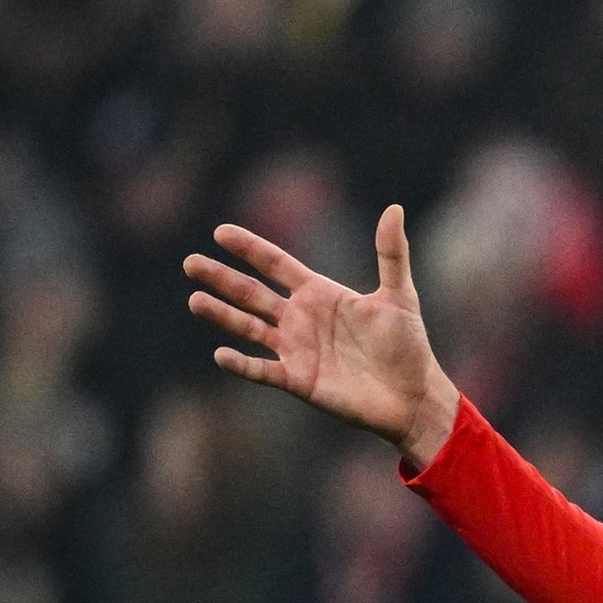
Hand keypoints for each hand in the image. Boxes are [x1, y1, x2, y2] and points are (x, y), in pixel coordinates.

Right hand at [184, 204, 459, 467]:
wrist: (412, 394)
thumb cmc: (408, 344)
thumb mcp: (399, 294)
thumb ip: (391, 253)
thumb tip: (394, 208)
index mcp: (320, 294)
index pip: (275, 264)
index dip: (249, 248)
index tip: (220, 232)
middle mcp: (300, 319)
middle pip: (252, 293)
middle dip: (222, 278)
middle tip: (190, 262)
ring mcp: (296, 350)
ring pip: (249, 328)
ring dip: (223, 315)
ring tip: (195, 300)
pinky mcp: (297, 380)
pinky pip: (262, 371)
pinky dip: (242, 364)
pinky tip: (221, 354)